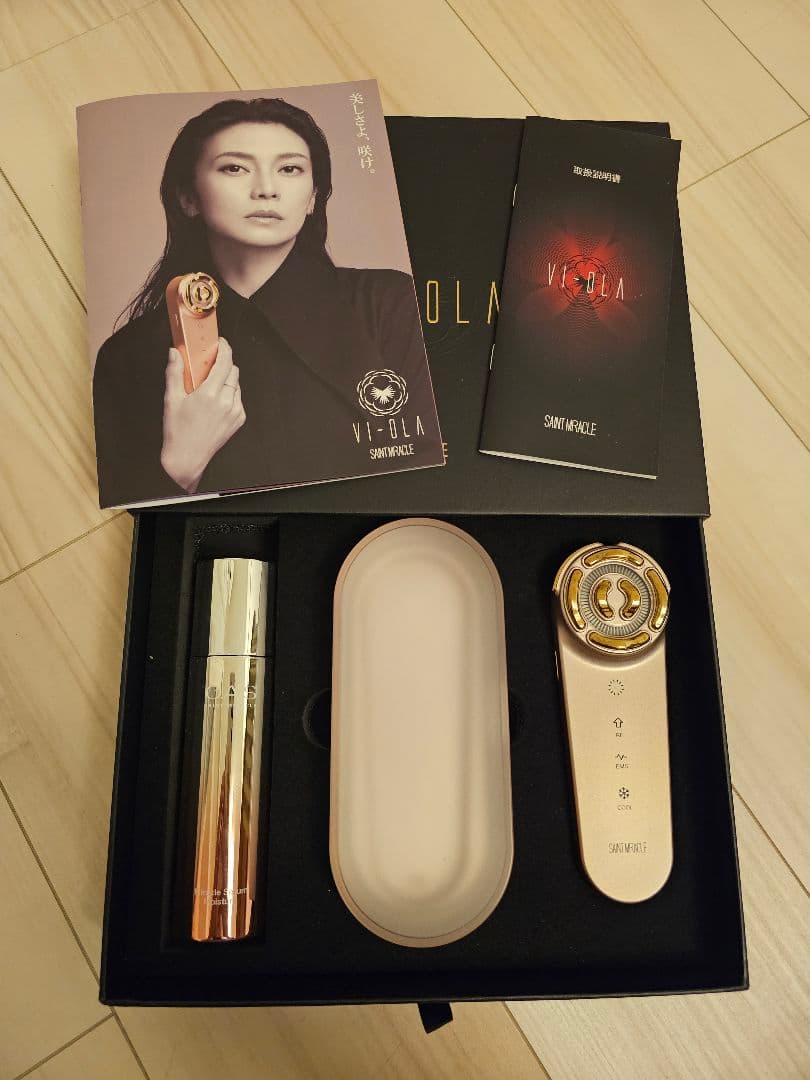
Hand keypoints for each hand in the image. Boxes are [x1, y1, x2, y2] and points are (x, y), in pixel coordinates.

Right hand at [160, 338, 245, 492]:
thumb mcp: (171, 399)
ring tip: (209, 385)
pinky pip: (237, 398)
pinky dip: (229, 393)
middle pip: (233, 371)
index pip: (225, 363)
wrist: (187, 458)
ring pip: (236, 384)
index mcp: (209, 394)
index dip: (225, 349)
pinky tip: (215, 400)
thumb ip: (174, 372)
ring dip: (226, 379)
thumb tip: (174, 352)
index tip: (220, 343)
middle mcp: (226, 402)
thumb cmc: (177, 431)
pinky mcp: (239, 419)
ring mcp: (235, 411)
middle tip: (209, 364)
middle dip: (223, 364)